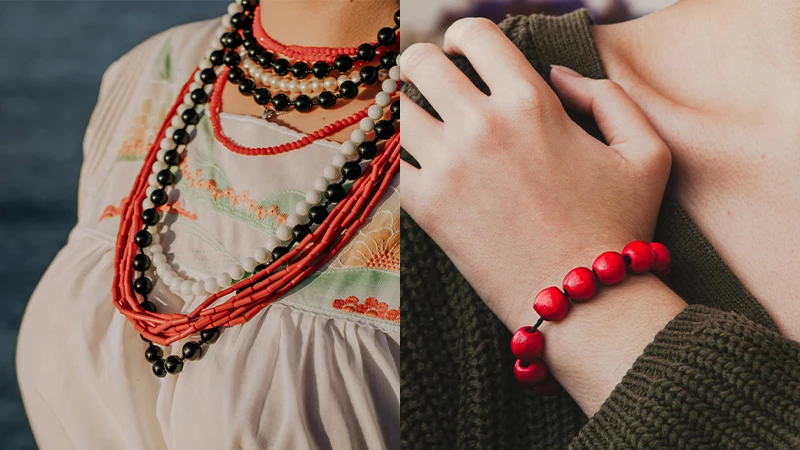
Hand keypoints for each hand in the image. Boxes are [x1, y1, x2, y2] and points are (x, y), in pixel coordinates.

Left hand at [400, 18, 672, 330]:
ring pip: (396, 109)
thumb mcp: (646, 151)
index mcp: (531, 102)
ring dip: (408, 108)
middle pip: (419, 62)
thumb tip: (556, 75)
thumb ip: (607, 96)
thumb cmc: (618, 227)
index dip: (463, 34)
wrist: (581, 301)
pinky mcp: (426, 208)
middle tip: (434, 81)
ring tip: (424, 121)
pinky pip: (395, 160)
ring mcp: (448, 166)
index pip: (475, 34)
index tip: (461, 49)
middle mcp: (482, 125)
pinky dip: (404, 155)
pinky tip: (424, 161)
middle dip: (423, 62)